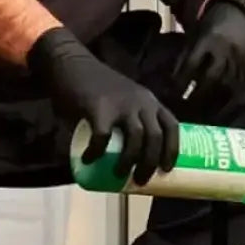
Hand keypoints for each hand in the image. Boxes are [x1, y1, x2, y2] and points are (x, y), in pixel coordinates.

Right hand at [27, 28, 178, 182]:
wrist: (71, 64)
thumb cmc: (97, 87)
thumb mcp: (124, 99)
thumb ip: (129, 119)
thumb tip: (130, 156)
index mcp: (149, 101)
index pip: (172, 126)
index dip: (172, 150)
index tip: (167, 169)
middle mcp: (141, 101)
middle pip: (155, 138)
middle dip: (150, 164)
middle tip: (141, 180)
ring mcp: (121, 104)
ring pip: (134, 140)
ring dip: (128, 162)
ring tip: (119, 176)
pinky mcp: (99, 108)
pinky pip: (102, 138)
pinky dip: (96, 153)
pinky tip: (89, 160)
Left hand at [173, 0, 244, 108]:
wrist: (237, 14)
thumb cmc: (210, 27)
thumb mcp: (194, 36)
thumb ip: (186, 56)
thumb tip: (173, 81)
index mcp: (208, 39)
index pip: (192, 63)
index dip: (182, 80)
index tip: (174, 93)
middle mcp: (225, 48)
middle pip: (212, 77)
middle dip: (198, 93)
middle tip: (188, 104)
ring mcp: (240, 55)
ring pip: (227, 82)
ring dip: (213, 95)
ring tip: (202, 106)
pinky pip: (239, 81)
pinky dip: (228, 91)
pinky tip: (218, 98)